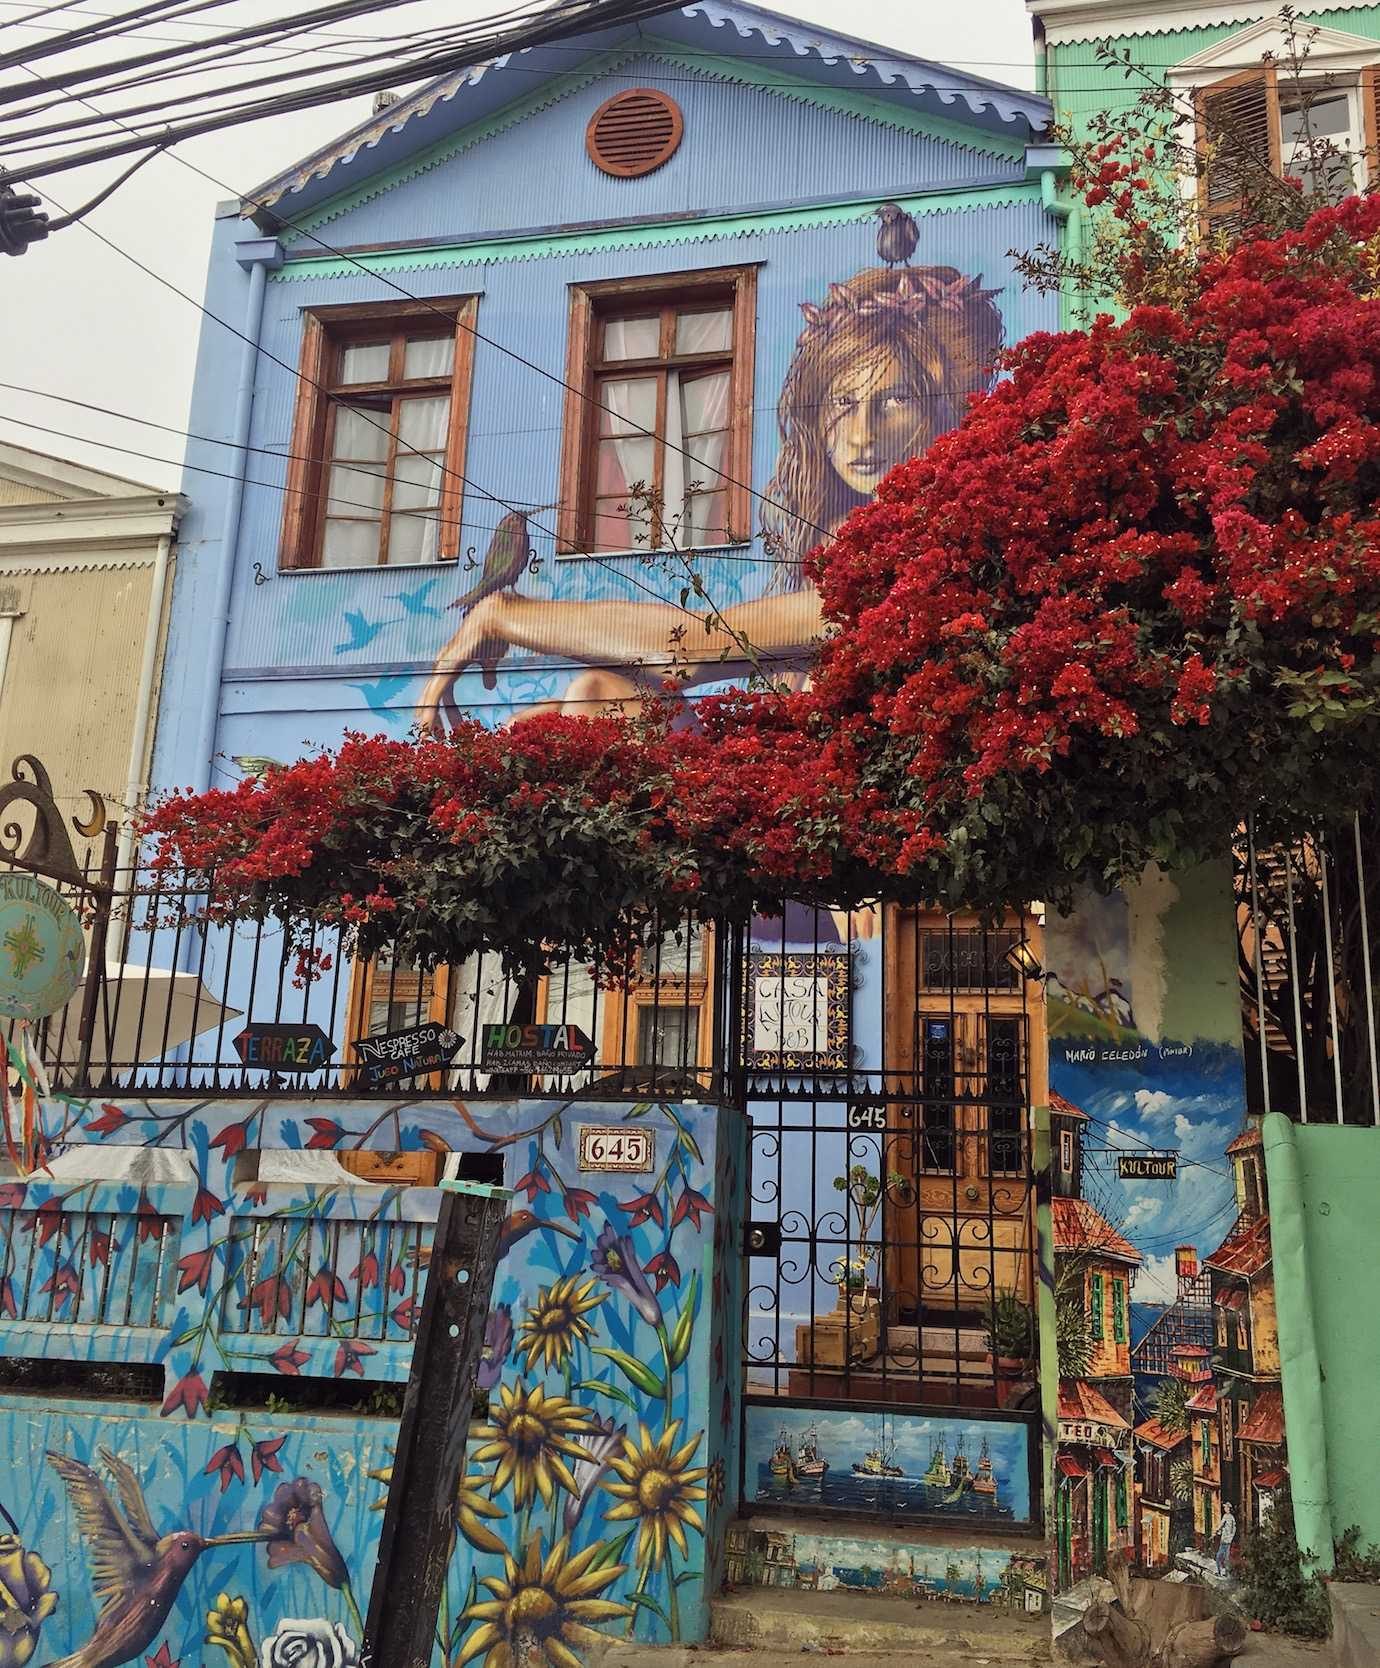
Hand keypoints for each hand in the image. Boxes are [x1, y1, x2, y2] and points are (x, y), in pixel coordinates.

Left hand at [417, 595, 509, 732]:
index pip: (445, 692)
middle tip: (437, 738)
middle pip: (434, 698)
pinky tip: (426, 725)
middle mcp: (444, 665)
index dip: (448, 710)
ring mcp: (443, 666)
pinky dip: (430, 711)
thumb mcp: (492, 660)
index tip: (454, 727)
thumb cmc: (496, 635)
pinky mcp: (445, 668)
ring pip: (430, 699)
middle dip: (435, 719)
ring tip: (427, 738)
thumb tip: (488, 686)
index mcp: (453, 664)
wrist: (496, 618)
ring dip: (429, 720)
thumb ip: (488, 673)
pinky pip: (434, 695)